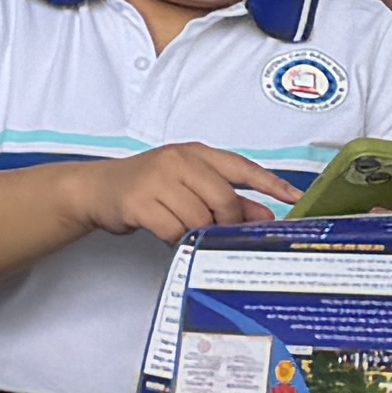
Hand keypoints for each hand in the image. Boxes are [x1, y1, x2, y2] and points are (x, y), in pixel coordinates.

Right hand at [78, 141, 295, 244]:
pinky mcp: (139, 202)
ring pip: (199, 218)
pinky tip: (169, 234)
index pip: (241, 167)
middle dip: (227, 221)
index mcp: (195, 153)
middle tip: (221, 232)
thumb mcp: (188, 184)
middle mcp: (177, 161)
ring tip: (187, 230)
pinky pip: (174, 230)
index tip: (294, 198)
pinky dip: (176, 239)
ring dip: (198, 233)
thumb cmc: (147, 186)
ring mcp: (156, 180)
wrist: (97, 188)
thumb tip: (264, 216)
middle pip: (223, 199)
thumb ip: (228, 197)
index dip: (270, 184)